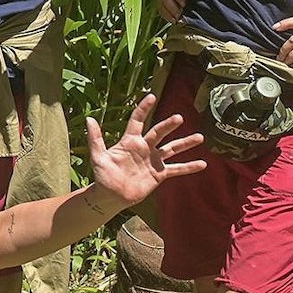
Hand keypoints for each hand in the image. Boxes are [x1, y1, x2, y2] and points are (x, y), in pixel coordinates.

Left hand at [86, 94, 206, 209]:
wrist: (111, 196)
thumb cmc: (102, 176)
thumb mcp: (98, 157)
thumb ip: (95, 139)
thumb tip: (89, 118)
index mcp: (130, 141)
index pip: (138, 121)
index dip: (143, 108)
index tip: (152, 96)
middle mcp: (144, 148)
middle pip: (158, 133)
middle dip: (168, 125)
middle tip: (179, 118)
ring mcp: (153, 160)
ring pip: (172, 149)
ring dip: (185, 143)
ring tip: (200, 137)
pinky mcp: (159, 174)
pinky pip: (176, 169)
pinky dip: (189, 167)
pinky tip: (202, 164)